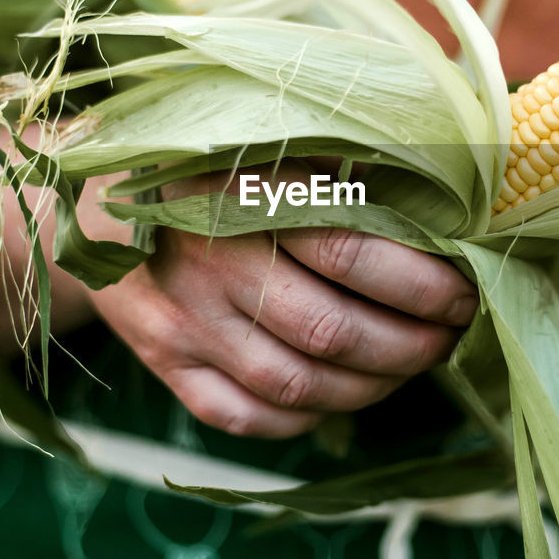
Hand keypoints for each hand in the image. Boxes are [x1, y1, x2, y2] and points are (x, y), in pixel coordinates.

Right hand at [89, 166, 475, 438]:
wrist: (94, 196)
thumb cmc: (212, 163)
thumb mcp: (271, 141)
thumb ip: (347, 170)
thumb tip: (447, 207)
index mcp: (246, 194)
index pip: (351, 253)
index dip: (422, 284)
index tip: (464, 291)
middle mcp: (209, 263)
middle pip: (331, 331)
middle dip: (412, 345)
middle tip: (448, 335)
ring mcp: (182, 321)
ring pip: (296, 385)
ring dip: (371, 387)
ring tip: (407, 365)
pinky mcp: (162, 360)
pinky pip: (245, 417)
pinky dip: (304, 417)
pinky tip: (337, 392)